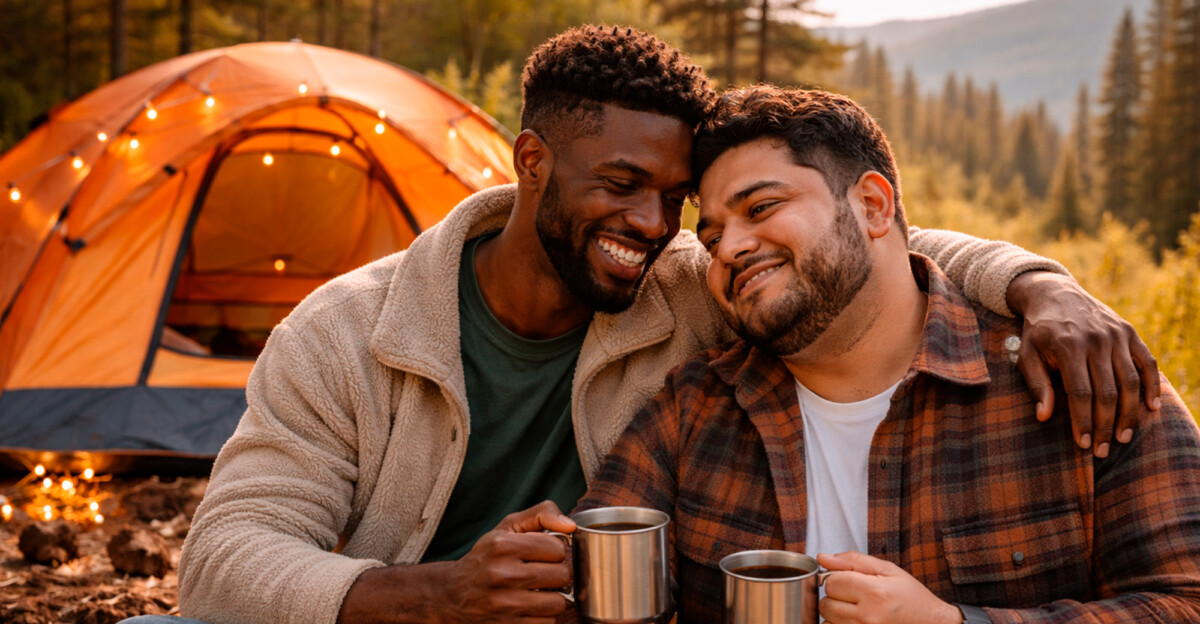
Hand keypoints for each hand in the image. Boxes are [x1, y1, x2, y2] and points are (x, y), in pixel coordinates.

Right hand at [442, 500, 576, 621]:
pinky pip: (548, 622)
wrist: (453, 594)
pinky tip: (529, 607)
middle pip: (562, 575)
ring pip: (558, 602)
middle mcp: (502, 574)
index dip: (553, 551)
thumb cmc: (487, 556)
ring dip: (552, 597)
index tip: (542, 554)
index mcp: (503, 545)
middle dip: (556, 574)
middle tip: (541, 573)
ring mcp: (504, 604)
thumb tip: (571, 526)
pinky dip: (543, 616)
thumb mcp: (508, 527)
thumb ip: (542, 514)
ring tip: (537, 591)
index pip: (557, 548)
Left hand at [817, 552, 960, 623]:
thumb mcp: (888, 570)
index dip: (836, 578)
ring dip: (836, 613)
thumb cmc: (912, 597)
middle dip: (835, 597)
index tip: (847, 580)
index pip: (832, 582)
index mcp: (875, 592)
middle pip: (826, 604)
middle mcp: (869, 616)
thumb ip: (853, 561)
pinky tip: (854, 620)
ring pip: (828, 621)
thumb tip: (823, 557)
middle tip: (853, 596)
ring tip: (855, 609)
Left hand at [1005, 271, 1160, 457]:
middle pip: (1108, 391)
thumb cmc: (1038, 332)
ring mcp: (1116, 335)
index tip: (1082, 444)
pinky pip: (1147, 362)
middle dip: (1105, 425)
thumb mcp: (1026, 355)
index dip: (1084, 421)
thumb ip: (1037, 385)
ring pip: (1130, 381)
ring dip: (1130, 413)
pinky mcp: (1129, 332)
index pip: (1081, 393)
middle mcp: (1096, 340)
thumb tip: (1044, 417)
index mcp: (1068, 346)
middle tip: (1102, 450)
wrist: (1054, 294)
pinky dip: (1152, 385)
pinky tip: (1151, 408)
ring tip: (1123, 437)